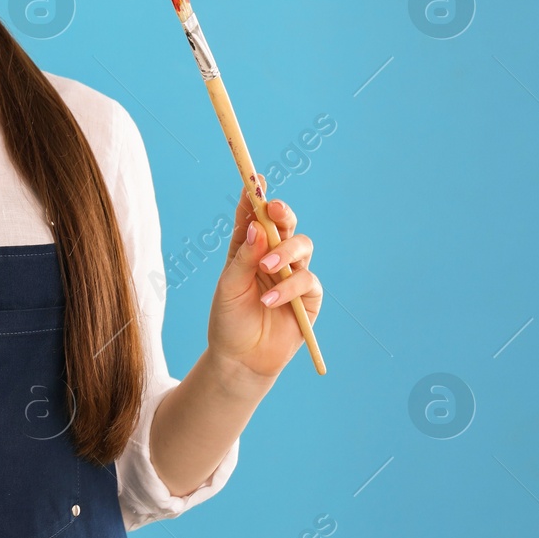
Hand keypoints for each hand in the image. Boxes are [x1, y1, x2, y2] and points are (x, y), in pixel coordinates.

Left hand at [206, 175, 322, 390]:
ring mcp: (293, 274)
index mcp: (248, 249)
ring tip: (266, 269)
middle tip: (272, 209)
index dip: (256, 196)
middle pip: (286, 223)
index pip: (254, 217)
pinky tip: (269, 300)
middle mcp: (273, 257)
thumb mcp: (229, 286)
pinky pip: (307, 280)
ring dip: (285, 252)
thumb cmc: (229, 320)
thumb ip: (244, 257)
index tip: (254, 178)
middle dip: (282, 212)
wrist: (240, 359)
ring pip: (302, 246)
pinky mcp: (309, 297)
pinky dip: (289, 287)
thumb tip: (258, 227)